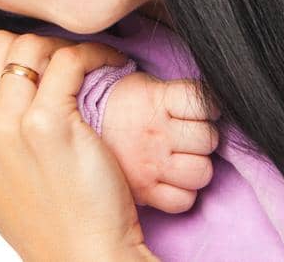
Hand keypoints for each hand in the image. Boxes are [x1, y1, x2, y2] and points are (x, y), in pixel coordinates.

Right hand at [0, 31, 155, 261]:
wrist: (83, 257)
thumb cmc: (45, 218)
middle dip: (27, 44)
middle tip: (55, 62)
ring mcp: (9, 127)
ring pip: (30, 45)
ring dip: (63, 48)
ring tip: (85, 64)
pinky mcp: (50, 125)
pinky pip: (69, 60)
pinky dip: (94, 55)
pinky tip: (110, 65)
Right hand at [98, 72, 219, 212]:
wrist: (75, 126)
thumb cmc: (117, 104)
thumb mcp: (142, 84)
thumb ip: (173, 93)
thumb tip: (208, 104)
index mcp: (155, 100)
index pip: (204, 104)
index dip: (209, 108)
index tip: (199, 112)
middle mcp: (154, 133)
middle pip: (208, 139)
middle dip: (203, 138)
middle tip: (188, 136)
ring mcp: (150, 164)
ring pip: (201, 172)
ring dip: (197, 166)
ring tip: (182, 158)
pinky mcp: (145, 191)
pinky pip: (183, 200)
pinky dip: (183, 193)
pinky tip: (173, 180)